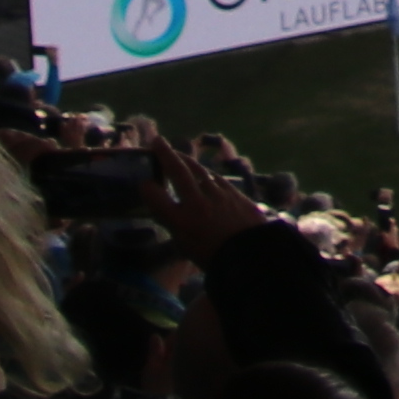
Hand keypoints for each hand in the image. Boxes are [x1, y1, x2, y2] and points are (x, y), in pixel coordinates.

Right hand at [140, 119, 271, 248]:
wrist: (254, 254)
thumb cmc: (216, 258)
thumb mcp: (187, 248)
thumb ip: (176, 227)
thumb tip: (170, 212)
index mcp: (182, 222)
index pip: (158, 199)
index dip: (148, 189)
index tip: (144, 183)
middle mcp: (197, 203)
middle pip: (179, 173)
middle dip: (166, 155)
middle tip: (157, 140)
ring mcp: (218, 194)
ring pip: (199, 170)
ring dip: (186, 160)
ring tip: (178, 153)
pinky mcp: (235, 192)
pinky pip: (216, 178)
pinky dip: (206, 173)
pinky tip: (204, 172)